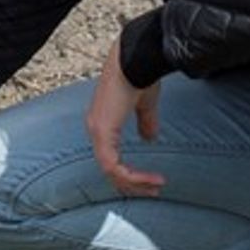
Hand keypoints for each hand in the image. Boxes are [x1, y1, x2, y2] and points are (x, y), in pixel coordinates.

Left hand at [86, 38, 164, 196]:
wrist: (136, 58)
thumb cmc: (139, 74)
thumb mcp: (145, 104)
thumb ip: (146, 122)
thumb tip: (149, 138)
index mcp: (102, 123)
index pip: (110, 158)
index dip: (129, 173)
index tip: (150, 180)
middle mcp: (95, 129)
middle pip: (109, 168)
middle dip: (132, 183)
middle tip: (152, 190)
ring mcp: (97, 131)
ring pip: (110, 170)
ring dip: (133, 182)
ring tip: (154, 187)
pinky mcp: (103, 131)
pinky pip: (112, 164)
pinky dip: (131, 175)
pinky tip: (149, 178)